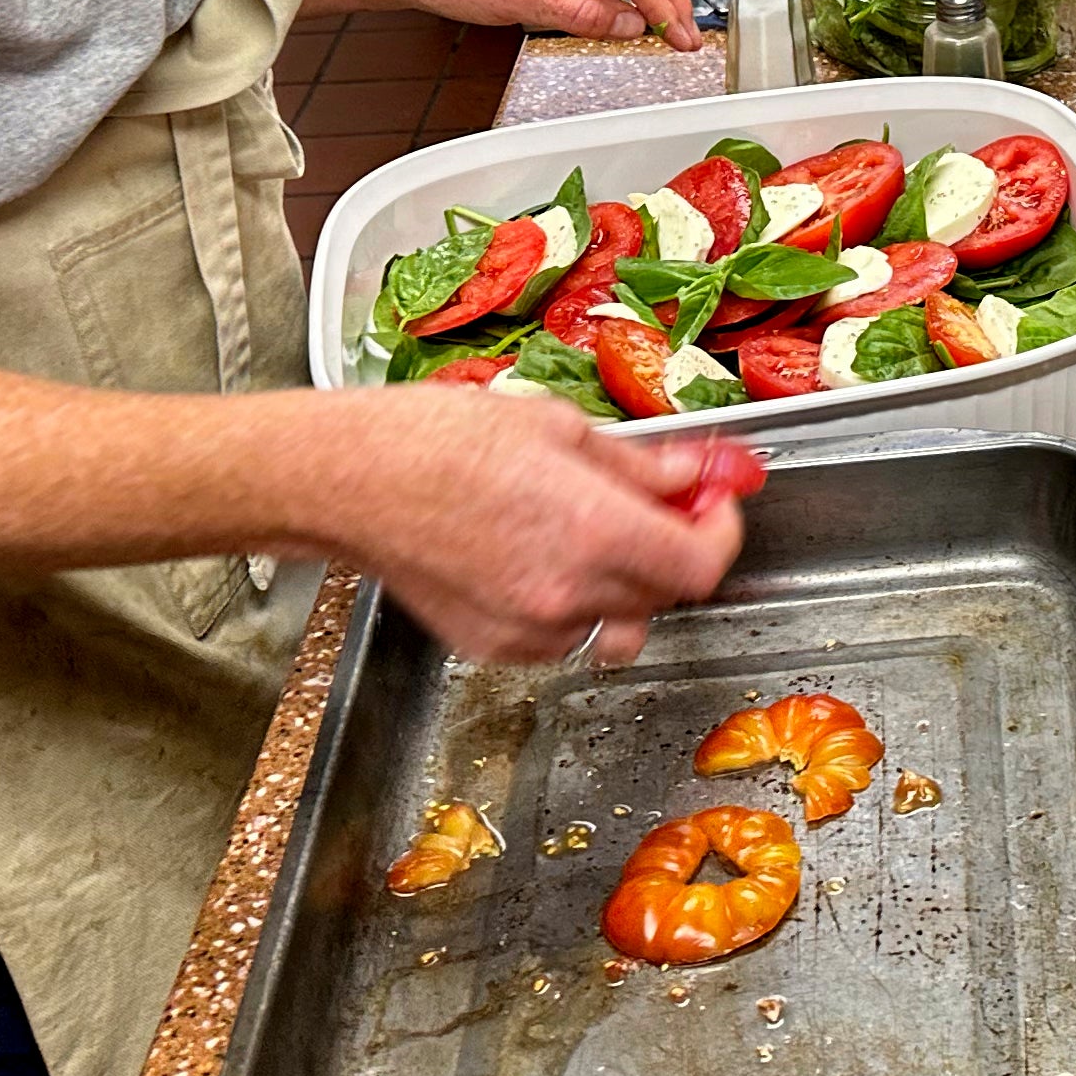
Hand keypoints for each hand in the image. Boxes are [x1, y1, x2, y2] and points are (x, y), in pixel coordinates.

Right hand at [328, 386, 745, 661]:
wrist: (353, 482)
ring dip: (628, 585)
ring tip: (596, 534)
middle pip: (667, 595)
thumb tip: (699, 474)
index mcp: (593, 530)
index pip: (702, 566)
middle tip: (661, 503)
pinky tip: (543, 559)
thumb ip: (640, 465)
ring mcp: (530, 631)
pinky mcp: (495, 648)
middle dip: (674, 548)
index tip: (714, 504)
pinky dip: (576, 607)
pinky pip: (566, 638)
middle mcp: (568, 594)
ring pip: (620, 623)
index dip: (722, 534)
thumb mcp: (559, 427)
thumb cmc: (441, 438)